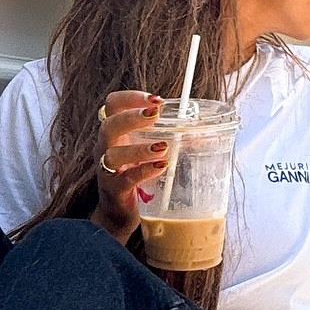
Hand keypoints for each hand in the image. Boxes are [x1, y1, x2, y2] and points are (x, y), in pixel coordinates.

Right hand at [91, 90, 169, 242]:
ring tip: (162, 147)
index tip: (156, 100)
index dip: (131, 97)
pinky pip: (126, 179)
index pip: (113, 105)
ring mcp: (107, 170)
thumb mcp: (147, 152)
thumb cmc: (136, 175)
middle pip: (108, 125)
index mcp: (115, 132)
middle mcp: (106, 148)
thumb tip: (204, 133)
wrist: (119, 212)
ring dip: (139, 148)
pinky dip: (144, 171)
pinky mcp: (114, 190)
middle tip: (155, 115)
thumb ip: (168, 138)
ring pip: (113, 154)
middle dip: (132, 117)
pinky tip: (160, 167)